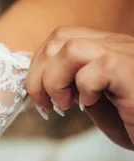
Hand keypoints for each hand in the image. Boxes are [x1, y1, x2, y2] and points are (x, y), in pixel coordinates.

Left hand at [26, 26, 133, 149]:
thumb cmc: (130, 121)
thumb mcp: (93, 99)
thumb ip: (70, 84)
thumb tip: (37, 84)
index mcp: (105, 47)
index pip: (59, 37)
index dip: (39, 66)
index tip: (42, 97)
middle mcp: (116, 45)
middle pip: (58, 40)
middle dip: (38, 76)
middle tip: (47, 105)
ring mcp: (126, 56)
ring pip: (71, 48)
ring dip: (55, 81)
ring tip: (65, 104)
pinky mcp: (132, 73)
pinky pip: (96, 69)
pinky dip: (84, 89)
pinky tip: (91, 104)